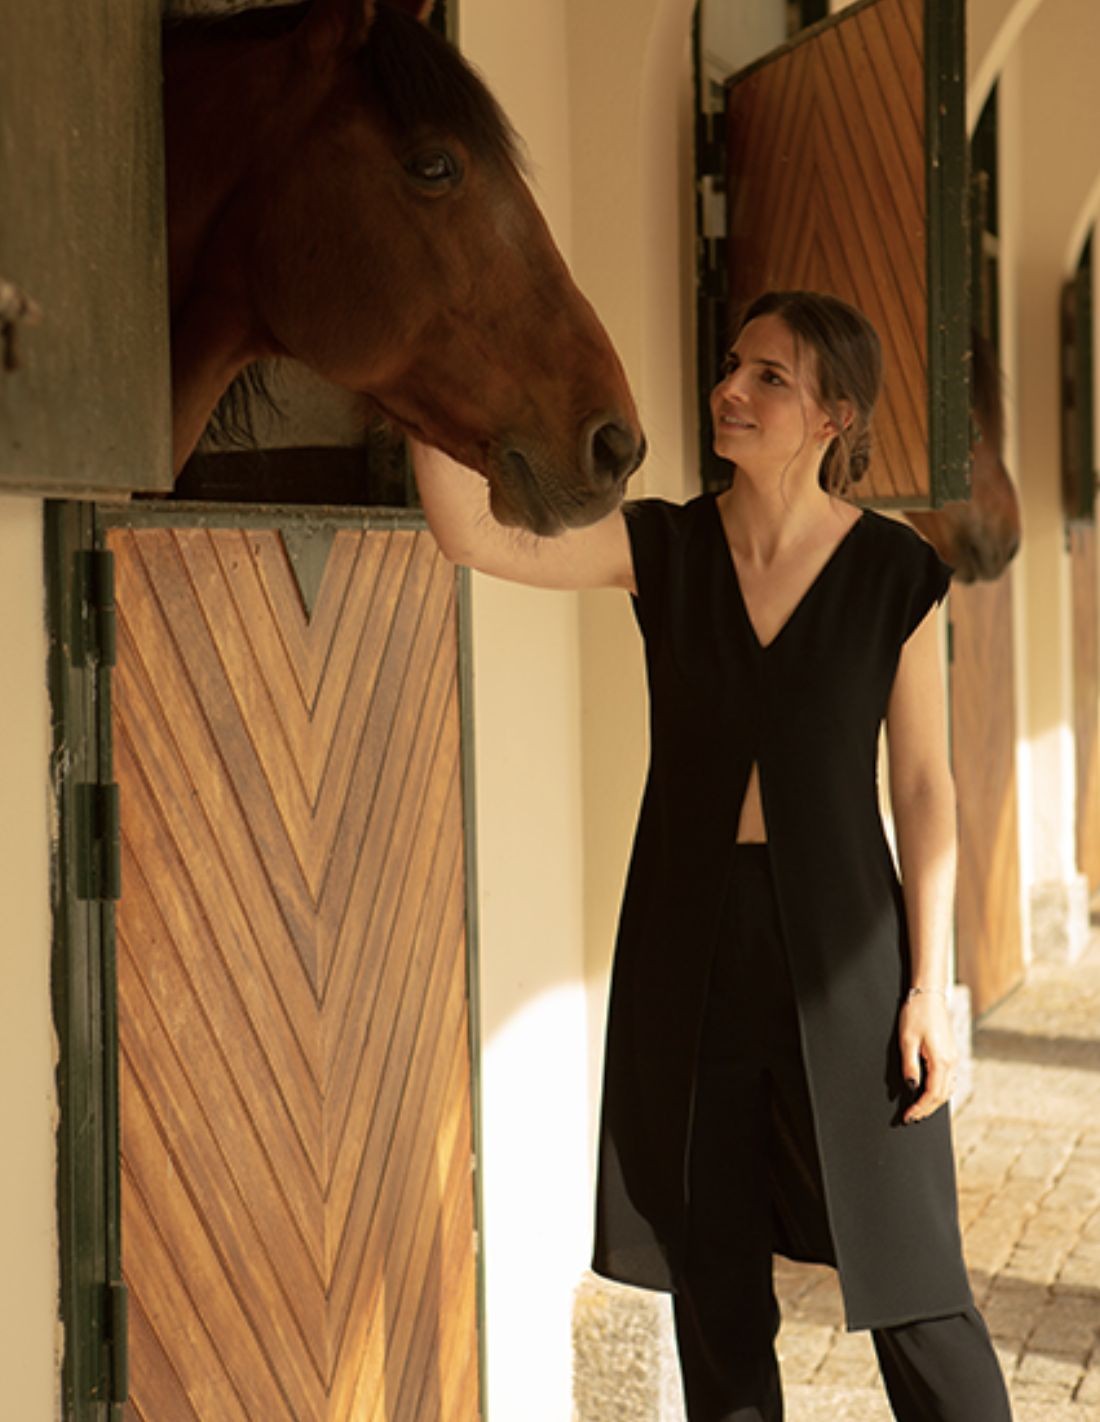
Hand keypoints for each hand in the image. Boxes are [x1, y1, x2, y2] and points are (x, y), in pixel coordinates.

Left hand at [899, 992, 955, 1123]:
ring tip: (918, 1109)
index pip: (932, 1094)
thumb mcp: (907, 1040)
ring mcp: (953, 1057)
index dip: (920, 1108)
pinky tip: (928, 1092)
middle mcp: (951, 1062)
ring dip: (933, 1102)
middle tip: (911, 1118)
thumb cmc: (917, 1013)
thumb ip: (909, 1066)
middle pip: (941, 1095)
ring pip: (947, 1089)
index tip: (908, 1117)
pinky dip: (939, 1091)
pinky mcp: (950, 1053)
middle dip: (926, 1109)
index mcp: (941, 1060)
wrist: (929, 994)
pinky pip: (948, 1079)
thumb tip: (911, 1087)